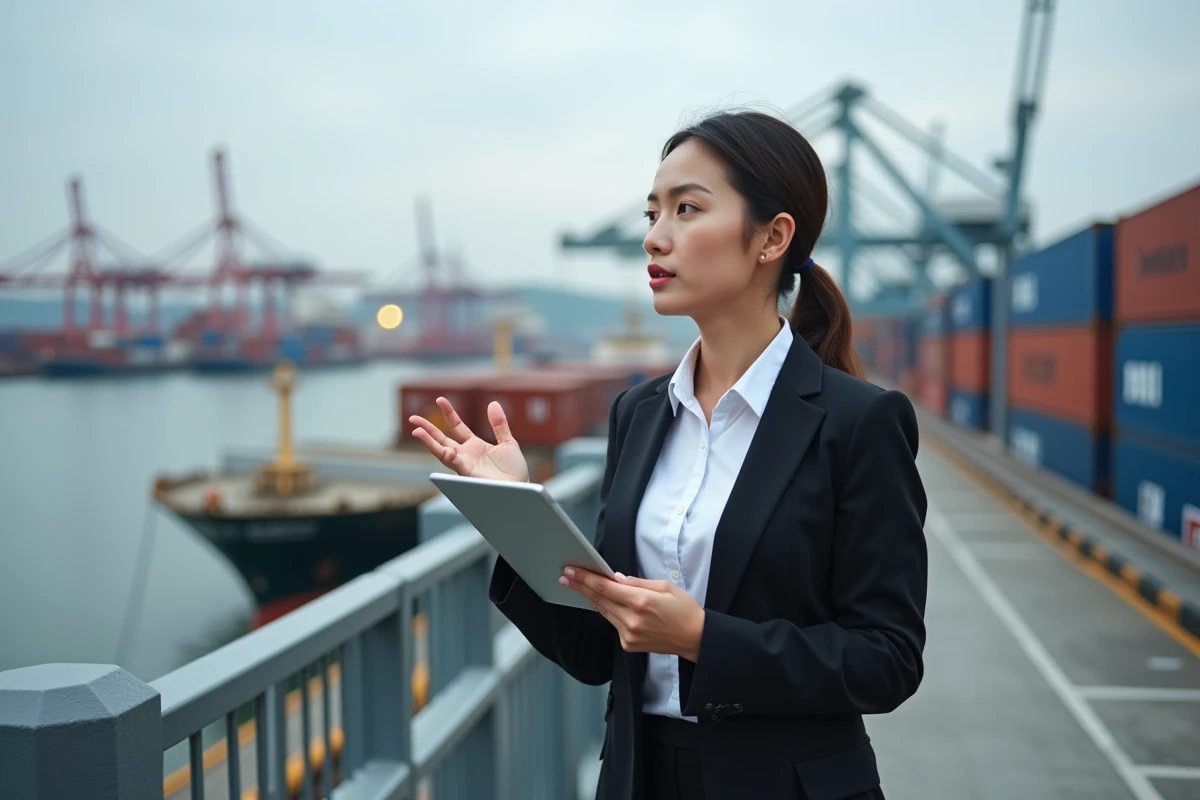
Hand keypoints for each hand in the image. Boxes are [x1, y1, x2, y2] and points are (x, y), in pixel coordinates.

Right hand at [409, 397, 529, 482]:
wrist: (520, 488)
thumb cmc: (514, 471)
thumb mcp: (508, 442)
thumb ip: (499, 424)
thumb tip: (493, 403)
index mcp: (474, 446)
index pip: (457, 427)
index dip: (448, 413)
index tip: (440, 400)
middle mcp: (465, 455)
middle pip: (441, 439)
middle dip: (427, 429)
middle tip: (413, 418)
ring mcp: (464, 464)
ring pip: (441, 452)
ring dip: (428, 442)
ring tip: (417, 431)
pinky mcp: (467, 473)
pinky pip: (454, 463)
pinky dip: (446, 455)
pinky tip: (441, 448)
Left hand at [561, 568, 705, 661]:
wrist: (694, 638)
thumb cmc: (683, 610)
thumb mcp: (665, 587)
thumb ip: (638, 582)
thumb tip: (616, 578)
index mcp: (641, 602)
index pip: (605, 588)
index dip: (585, 578)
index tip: (571, 571)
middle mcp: (632, 620)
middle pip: (599, 599)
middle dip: (581, 586)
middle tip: (566, 576)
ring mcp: (629, 634)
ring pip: (603, 611)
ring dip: (590, 598)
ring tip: (577, 585)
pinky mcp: (628, 644)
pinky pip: (612, 623)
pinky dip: (606, 610)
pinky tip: (601, 601)